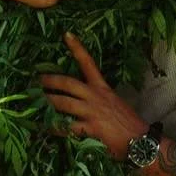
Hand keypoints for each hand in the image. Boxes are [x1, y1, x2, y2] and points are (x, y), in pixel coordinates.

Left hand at [40, 32, 148, 161]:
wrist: (140, 140)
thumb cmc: (128, 123)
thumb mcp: (114, 103)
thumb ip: (98, 99)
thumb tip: (82, 99)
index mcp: (102, 88)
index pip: (89, 63)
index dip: (77, 48)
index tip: (66, 35)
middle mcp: (96, 96)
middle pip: (68, 83)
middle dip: (50, 81)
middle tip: (36, 80)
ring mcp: (93, 112)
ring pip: (64, 103)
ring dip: (48, 103)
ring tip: (35, 104)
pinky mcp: (91, 128)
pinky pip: (68, 126)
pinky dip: (56, 127)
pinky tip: (47, 128)